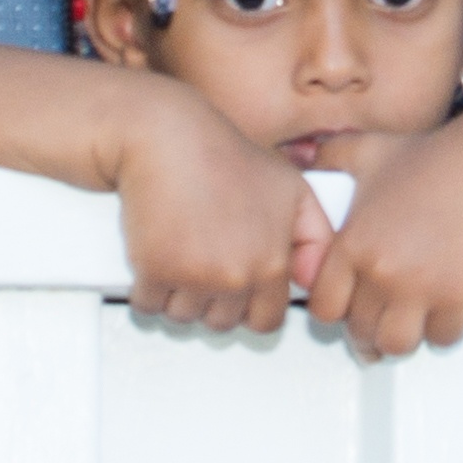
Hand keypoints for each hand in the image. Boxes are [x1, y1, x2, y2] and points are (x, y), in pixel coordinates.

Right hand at [105, 88, 329, 334]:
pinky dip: (146, 289)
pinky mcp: (154, 272)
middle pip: (223, 322)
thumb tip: (311, 281)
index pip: (266, 321)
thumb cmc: (225, 158)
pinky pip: (148, 305)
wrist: (168, 139)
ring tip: (181, 255)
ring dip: (179, 296)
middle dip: (213, 301)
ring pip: (184, 316)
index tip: (237, 290)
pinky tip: (155, 258)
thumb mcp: (292, 190)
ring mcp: (195, 277)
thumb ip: (316, 238)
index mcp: (273, 263)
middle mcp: (237, 275)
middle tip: (204, 263)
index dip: (250, 306)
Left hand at [312, 96, 462, 360]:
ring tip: (407, 326)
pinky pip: (442, 338)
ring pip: (397, 345)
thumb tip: (302, 159)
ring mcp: (421, 288)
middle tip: (379, 325)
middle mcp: (382, 271)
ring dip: (401, 340)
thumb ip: (329, 157)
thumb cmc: (433, 157)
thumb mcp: (368, 150)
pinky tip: (443, 313)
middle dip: (368, 331)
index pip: (324, 308)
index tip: (348, 307)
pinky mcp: (459, 297)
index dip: (335, 311)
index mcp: (353, 243)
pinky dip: (442, 332)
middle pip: (360, 332)